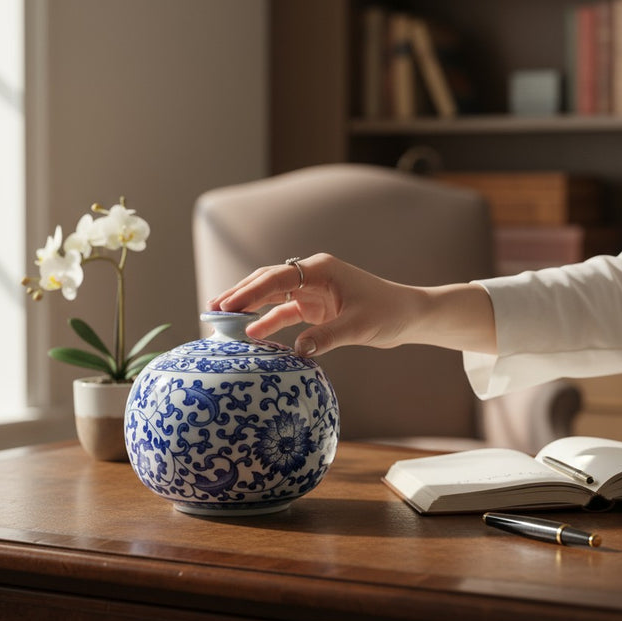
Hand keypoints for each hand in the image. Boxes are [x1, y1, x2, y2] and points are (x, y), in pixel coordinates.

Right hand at [209, 253, 496, 356]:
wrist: (409, 316)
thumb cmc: (388, 313)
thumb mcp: (359, 326)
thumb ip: (327, 337)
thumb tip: (298, 350)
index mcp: (320, 270)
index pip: (276, 278)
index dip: (249, 291)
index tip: (227, 304)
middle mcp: (312, 276)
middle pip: (267, 282)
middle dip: (240, 294)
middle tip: (212, 308)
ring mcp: (312, 291)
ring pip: (272, 297)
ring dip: (249, 307)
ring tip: (221, 319)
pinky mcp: (315, 308)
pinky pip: (285, 314)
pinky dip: (268, 323)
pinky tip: (252, 336)